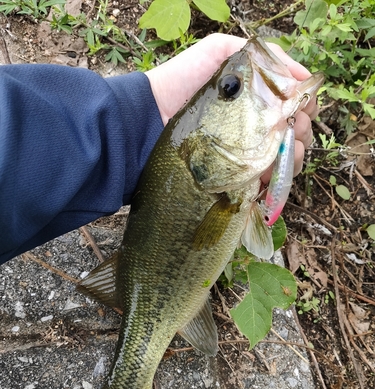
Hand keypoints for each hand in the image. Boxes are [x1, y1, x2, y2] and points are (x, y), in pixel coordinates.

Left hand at [146, 33, 319, 180]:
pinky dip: (277, 179)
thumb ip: (262, 56)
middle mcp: (255, 127)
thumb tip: (302, 76)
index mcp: (257, 100)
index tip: (304, 108)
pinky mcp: (235, 176)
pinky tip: (270, 173)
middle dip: (303, 132)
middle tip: (295, 130)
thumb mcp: (220, 52)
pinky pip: (268, 182)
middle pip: (297, 133)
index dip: (306, 106)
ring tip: (288, 152)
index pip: (295, 105)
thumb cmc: (183, 81)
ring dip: (296, 155)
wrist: (151, 119)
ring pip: (288, 159)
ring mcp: (247, 153)